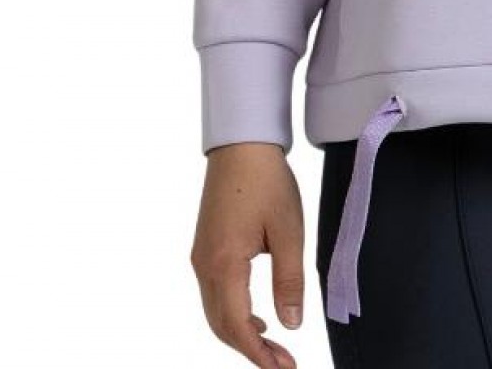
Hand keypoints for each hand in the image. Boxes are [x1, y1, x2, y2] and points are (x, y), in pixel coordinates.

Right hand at [190, 142, 304, 368]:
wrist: (241, 144)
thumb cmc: (267, 181)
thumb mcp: (288, 231)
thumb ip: (289, 280)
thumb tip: (291, 324)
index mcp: (224, 265)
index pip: (238, 327)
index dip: (259, 355)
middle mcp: (204, 267)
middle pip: (221, 326)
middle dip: (251, 351)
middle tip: (282, 363)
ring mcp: (201, 257)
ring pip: (215, 312)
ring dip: (241, 333)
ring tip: (273, 347)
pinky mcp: (205, 248)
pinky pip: (215, 294)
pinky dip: (233, 313)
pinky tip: (257, 316)